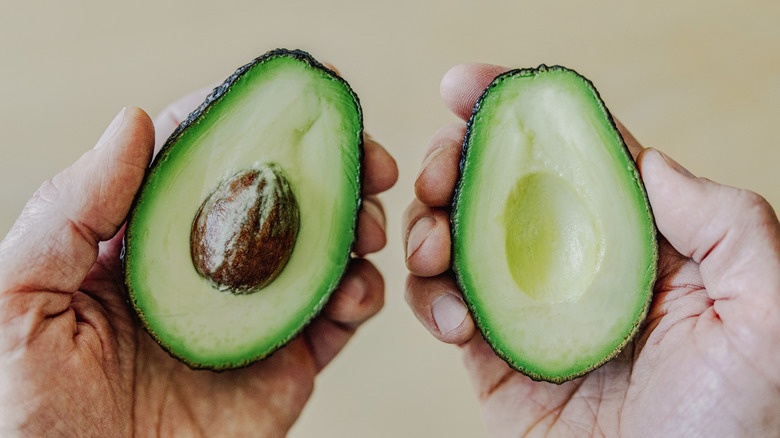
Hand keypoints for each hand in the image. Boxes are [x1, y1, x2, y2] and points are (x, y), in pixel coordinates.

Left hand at [0, 84, 396, 435]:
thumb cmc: (24, 414)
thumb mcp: (17, 300)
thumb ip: (69, 210)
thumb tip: (135, 122)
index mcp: (141, 242)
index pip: (200, 159)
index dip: (248, 117)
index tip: (296, 94)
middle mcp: (202, 270)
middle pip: (276, 198)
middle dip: (328, 168)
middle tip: (366, 157)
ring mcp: (248, 319)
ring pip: (318, 254)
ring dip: (356, 227)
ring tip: (370, 225)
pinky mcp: (281, 369)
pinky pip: (334, 325)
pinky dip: (359, 298)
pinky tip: (357, 288)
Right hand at [403, 63, 779, 436]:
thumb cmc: (740, 427)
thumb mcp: (767, 313)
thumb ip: (725, 222)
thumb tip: (644, 160)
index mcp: (641, 243)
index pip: (576, 153)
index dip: (520, 108)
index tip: (465, 85)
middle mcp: (580, 267)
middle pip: (502, 186)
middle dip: (456, 163)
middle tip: (439, 170)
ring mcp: (532, 311)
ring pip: (460, 240)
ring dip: (429, 226)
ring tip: (430, 244)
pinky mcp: (495, 361)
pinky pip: (443, 310)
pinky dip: (431, 300)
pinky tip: (454, 318)